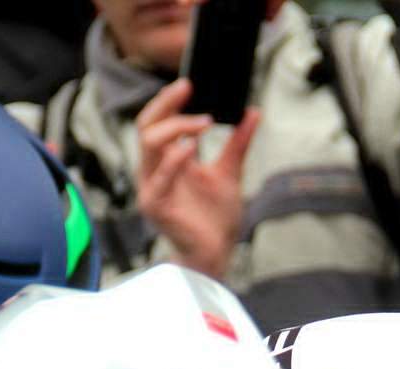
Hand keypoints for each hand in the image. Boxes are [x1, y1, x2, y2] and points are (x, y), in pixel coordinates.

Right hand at [135, 79, 260, 279]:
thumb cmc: (216, 219)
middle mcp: (155, 170)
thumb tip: (253, 112)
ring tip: (203, 123)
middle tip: (187, 88)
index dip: (170, 101)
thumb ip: (238, 143)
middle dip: (165, 103)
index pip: (158, 122)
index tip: (190, 84)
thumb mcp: (230, 172)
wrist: (217, 253)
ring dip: (176, 127)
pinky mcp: (155, 206)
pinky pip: (159, 177)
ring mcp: (152, 187)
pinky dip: (174, 159)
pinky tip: (192, 148)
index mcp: (168, 161)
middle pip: (147, 125)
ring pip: (149, 144)